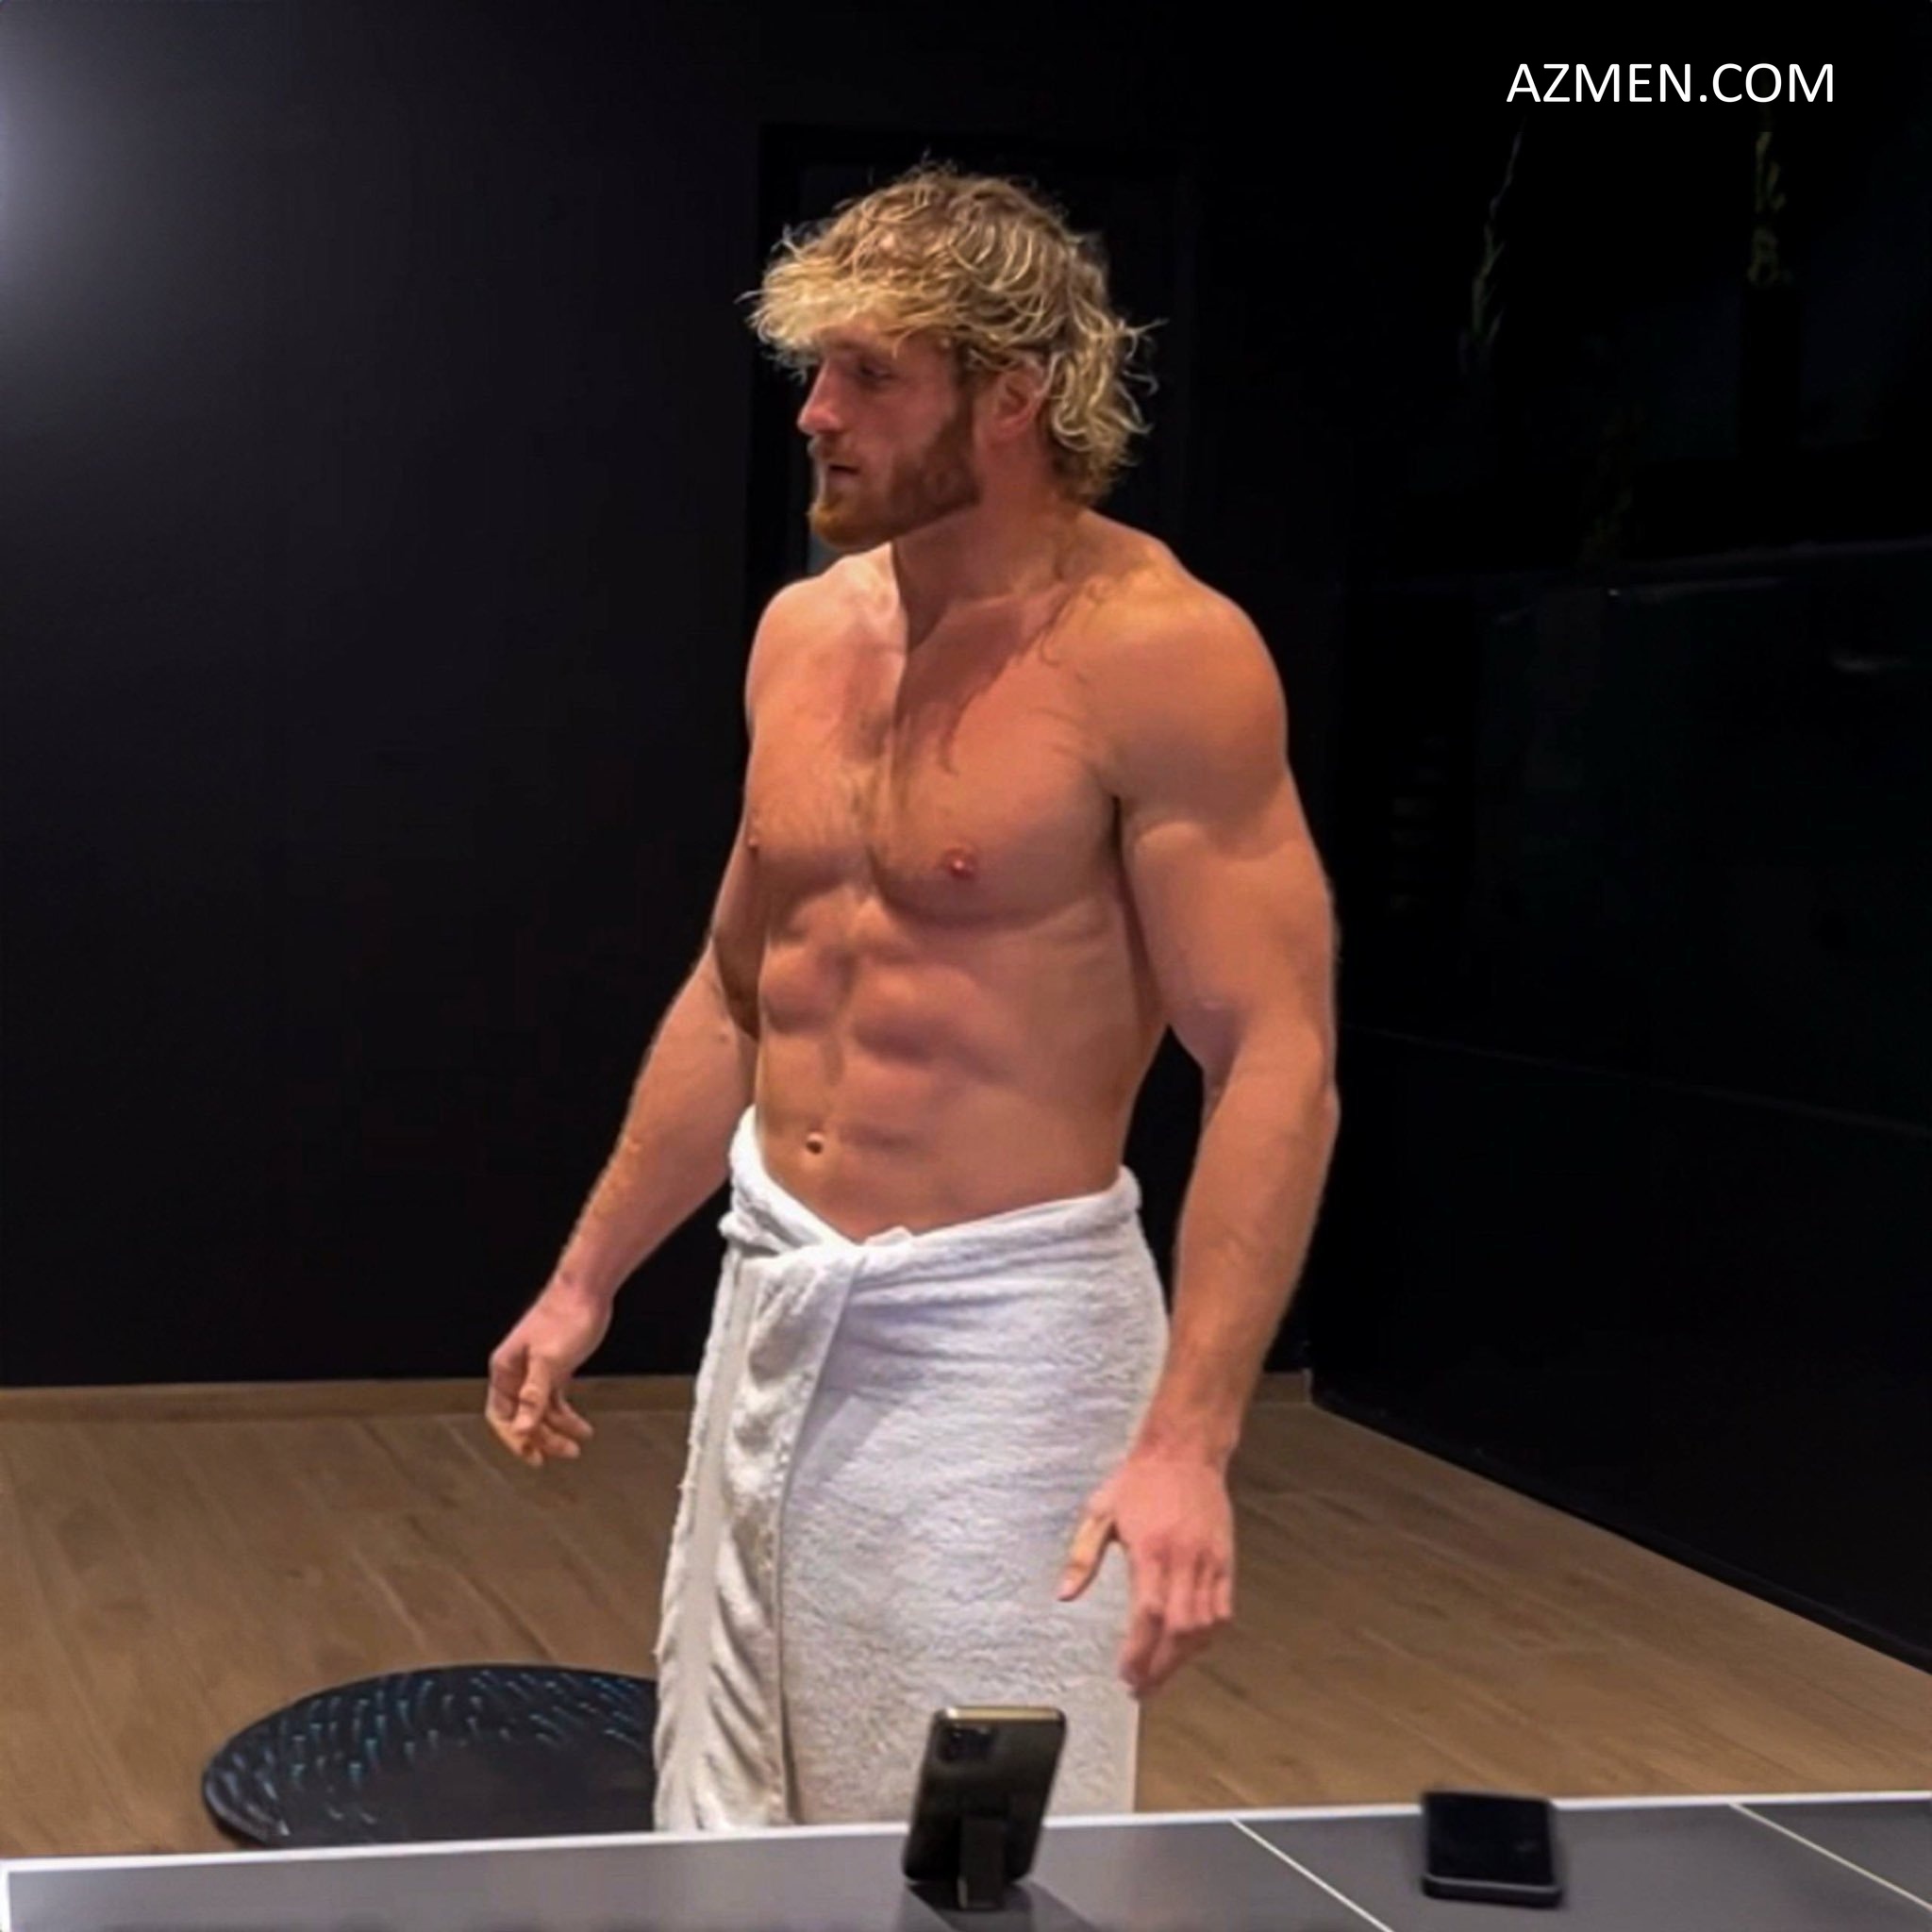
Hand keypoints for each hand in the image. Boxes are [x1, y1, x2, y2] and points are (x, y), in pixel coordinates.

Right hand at [486, 1280, 610, 1466]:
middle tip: (563, 1454)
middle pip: (522, 1417)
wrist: (586, 1291)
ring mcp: (536, 1371)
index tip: (532, 1457)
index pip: (500, 1416)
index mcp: (505, 1370)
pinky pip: (555, 1401)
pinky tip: (581, 1428)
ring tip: (578, 1444)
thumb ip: (535, 1396)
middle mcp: (516, 1373)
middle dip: (542, 1438)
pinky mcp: (556, 1368)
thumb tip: (522, 1430)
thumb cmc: (565, 1318)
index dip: (514, 1439)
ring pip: (541, 1412)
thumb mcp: (549, 1361)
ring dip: (558, 1430)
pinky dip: (567, 1416)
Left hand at [1058, 1450, 1234, 1699]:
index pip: (1148, 1615)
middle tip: (1141, 1688)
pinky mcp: (1225, 1561)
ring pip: (1205, 1626)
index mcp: (1151, 1550)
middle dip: (1160, 1667)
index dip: (1139, 1652)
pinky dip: (1209, 1636)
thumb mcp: (1100, 1511)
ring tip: (1161, 1674)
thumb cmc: (1140, 1480)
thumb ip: (1082, 1556)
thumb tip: (1065, 1594)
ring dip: (1184, 1658)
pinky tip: (1190, 1647)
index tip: (1126, 1675)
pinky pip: (1223, 1610)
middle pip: (1180, 1631)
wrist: (1184, 1451)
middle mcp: (1184, 1560)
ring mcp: (1209, 1562)